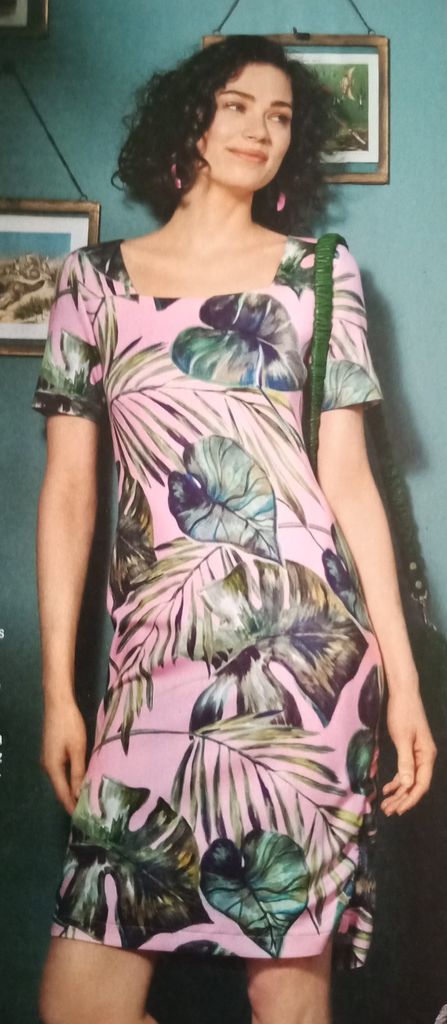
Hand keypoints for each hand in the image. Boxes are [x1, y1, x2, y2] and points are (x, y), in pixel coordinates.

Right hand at [40, 698, 86, 814]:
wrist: (58, 702)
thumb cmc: (69, 725)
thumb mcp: (77, 749)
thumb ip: (78, 772)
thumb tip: (78, 794)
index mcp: (52, 768)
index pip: (63, 794)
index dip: (72, 807)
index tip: (83, 820)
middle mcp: (47, 766)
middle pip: (61, 789)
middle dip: (72, 801)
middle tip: (89, 811)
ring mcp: (48, 758)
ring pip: (61, 780)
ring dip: (72, 790)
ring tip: (87, 799)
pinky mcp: (52, 751)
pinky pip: (61, 771)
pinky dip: (70, 779)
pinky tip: (80, 780)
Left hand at [381, 688, 436, 815]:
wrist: (403, 693)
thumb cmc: (403, 712)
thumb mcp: (402, 737)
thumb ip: (406, 762)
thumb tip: (407, 785)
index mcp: (427, 756)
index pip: (421, 785)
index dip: (410, 799)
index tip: (397, 810)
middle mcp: (425, 757)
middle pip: (416, 785)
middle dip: (402, 800)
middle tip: (387, 811)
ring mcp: (418, 754)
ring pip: (410, 780)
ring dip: (399, 793)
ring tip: (386, 805)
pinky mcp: (409, 750)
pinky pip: (406, 771)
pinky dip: (397, 781)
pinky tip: (387, 788)